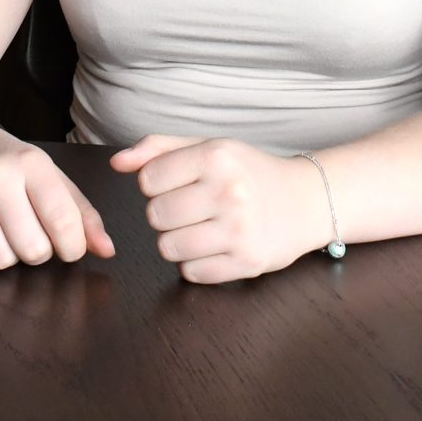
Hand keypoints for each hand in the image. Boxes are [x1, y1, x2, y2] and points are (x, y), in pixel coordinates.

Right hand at [0, 124, 116, 269]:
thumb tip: (107, 251)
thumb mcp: (50, 176)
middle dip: (38, 251)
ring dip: (7, 255)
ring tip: (3, 231)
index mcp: (32, 164)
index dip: (72, 248)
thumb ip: (82, 214)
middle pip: (33, 250)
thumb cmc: (9, 163)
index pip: (63, 223)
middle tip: (30, 232)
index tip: (68, 247)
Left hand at [110, 135, 328, 283]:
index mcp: (217, 156)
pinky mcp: (247, 263)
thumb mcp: (208, 147)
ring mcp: (239, 230)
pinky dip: (196, 264)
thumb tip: (117, 163)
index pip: (148, 179)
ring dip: (177, 241)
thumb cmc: (248, 172)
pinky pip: (191, 273)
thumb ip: (158, 149)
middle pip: (155, 216)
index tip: (178, 184)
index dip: (156, 184)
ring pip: (168, 248)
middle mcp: (229, 192)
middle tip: (192, 208)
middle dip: (166, 214)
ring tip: (201, 228)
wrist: (304, 201)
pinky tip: (215, 247)